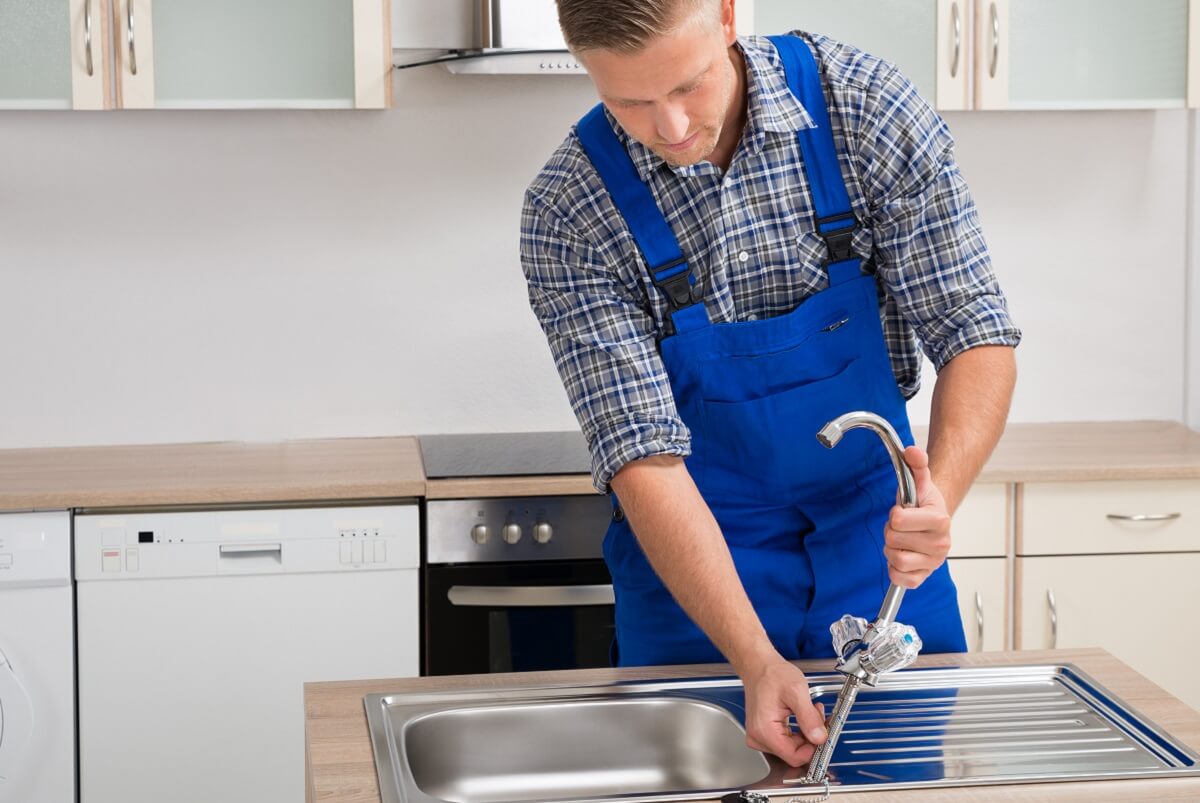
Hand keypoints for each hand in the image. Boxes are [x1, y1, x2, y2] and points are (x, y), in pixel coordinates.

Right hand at [741, 655, 826, 765]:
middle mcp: (758, 737)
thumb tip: (819, 738)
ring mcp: (760, 736)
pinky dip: (799, 730)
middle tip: (817, 715)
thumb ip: (809, 717)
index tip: (823, 734)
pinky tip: (801, 715)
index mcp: (764, 730)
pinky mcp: (764, 733)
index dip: (813, 749)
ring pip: (792, 747)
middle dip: (811, 737)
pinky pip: (787, 741)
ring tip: (810, 711)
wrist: (759, 665)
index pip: (794, 757)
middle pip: (794, 752)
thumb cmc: (771, 674)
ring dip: (806, 733)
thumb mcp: (796, 691)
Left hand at [883, 445, 951, 588]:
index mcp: (940, 521)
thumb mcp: (919, 482)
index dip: (895, 515)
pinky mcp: (924, 577)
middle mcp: (941, 544)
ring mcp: (934, 563)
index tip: (904, 512)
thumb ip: (916, 464)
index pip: (899, 521)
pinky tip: (902, 557)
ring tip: (902, 541)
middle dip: (892, 532)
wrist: (933, 523)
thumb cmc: (923, 504)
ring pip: (896, 559)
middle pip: (894, 540)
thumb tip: (912, 451)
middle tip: (901, 528)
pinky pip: (900, 579)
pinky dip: (895, 569)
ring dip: (892, 549)